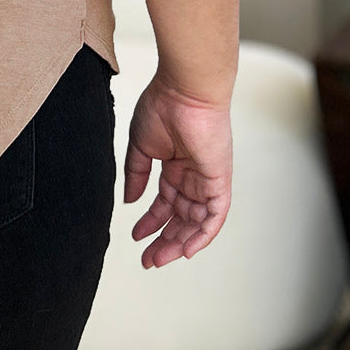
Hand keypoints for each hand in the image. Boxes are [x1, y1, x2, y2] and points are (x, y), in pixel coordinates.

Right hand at [122, 73, 232, 268]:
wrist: (184, 90)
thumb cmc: (162, 106)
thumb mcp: (141, 145)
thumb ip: (136, 175)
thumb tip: (130, 202)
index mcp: (174, 165)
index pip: (165, 202)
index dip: (151, 221)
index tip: (135, 237)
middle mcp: (192, 175)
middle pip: (180, 218)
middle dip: (164, 240)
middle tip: (148, 259)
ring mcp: (207, 179)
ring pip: (196, 222)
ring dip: (179, 243)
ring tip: (159, 258)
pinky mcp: (219, 180)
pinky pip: (215, 216)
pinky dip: (203, 235)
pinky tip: (187, 250)